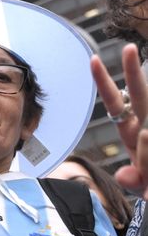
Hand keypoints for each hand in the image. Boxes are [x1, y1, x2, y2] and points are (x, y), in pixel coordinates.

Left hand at [91, 45, 147, 197]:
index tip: (92, 59)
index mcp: (132, 132)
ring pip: (147, 135)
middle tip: (128, 47)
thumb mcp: (145, 188)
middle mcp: (147, 125)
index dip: (103, 82)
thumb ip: (134, 182)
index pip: (116, 103)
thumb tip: (123, 177)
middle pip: (138, 93)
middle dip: (133, 70)